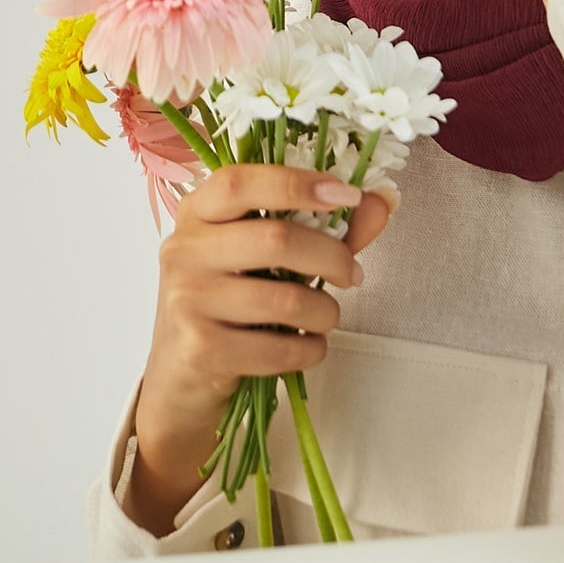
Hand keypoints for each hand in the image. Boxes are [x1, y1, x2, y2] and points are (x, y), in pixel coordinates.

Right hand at [126, 164, 394, 534]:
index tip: (347, 194)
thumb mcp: (266, 257)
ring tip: (327, 316)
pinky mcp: (199, 350)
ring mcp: (186, 300)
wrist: (181, 381)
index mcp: (198, 212)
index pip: (241, 181)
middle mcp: (183, 250)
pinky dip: (309, 348)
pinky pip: (277, 347)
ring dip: (324, 311)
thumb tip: (382, 200)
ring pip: (284, 298)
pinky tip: (309, 346)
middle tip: (354, 274)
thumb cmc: (231, 304)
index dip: (298, 183)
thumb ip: (324, 225)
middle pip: (276, 238)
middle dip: (331, 257)